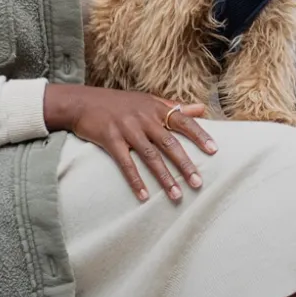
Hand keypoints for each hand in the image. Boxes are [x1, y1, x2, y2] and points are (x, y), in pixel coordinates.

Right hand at [43, 84, 216, 201]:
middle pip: (169, 143)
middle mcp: (144, 118)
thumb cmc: (118, 103)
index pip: (183, 121)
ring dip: (164, 178)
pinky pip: (126, 164)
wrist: (81, 102)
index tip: (214, 151)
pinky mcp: (110, 139)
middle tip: (198, 182)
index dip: (199, 135)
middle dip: (185, 164)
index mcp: (155, 109)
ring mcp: (127, 129)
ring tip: (176, 195)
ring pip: (150, 156)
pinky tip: (144, 196)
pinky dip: (135, 180)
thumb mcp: (147, 100)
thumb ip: (174, 106)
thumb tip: (202, 108)